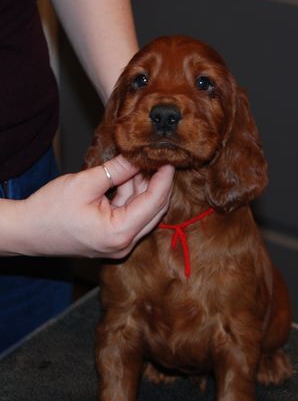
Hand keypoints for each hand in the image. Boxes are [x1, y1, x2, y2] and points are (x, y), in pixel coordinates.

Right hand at [2, 156, 173, 257]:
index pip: (154, 201)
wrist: (26, 231)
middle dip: (155, 182)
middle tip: (155, 159)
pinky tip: (125, 178)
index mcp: (119, 233)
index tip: (169, 159)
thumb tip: (138, 156)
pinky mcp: (112, 240)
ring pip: (142, 211)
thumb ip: (116, 170)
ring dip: (141, 187)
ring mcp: (118, 245)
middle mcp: (123, 244)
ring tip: (134, 164)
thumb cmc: (49, 210)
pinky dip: (129, 196)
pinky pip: (129, 216)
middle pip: (153, 209)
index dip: (164, 178)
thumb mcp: (86, 183)